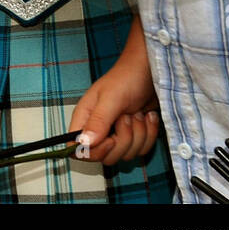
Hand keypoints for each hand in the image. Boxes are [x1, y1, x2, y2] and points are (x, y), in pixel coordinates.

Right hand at [70, 17, 161, 165]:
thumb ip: (98, 121)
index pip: (77, 149)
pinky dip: (149, 135)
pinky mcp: (134, 136)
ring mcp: (117, 134)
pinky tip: (147, 116)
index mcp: (85, 119)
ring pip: (126, 154)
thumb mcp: (112, 98)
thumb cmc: (127, 78)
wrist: (151, 72)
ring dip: (139, 134)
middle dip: (123, 140)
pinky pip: (141, 150)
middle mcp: (98, 130)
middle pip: (105, 156)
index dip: (93, 152)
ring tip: (137, 113)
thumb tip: (84, 144)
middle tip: (127, 117)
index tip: (109, 139)